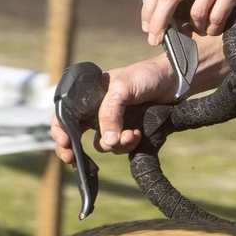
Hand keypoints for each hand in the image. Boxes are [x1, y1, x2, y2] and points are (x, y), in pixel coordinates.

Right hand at [48, 57, 177, 162]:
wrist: (175, 80)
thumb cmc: (146, 75)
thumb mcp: (122, 88)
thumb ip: (110, 113)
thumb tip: (107, 142)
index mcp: (90, 96)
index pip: (66, 115)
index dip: (60, 131)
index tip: (65, 143)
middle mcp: (98, 111)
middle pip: (76, 135)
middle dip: (74, 150)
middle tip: (74, 159)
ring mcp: (114, 122)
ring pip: (102, 144)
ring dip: (113, 145)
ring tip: (130, 134)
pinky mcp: (128, 131)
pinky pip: (120, 147)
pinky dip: (127, 144)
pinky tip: (137, 134)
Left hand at [141, 0, 235, 44]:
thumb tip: (161, 13)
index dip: (148, 10)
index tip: (147, 27)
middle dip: (159, 23)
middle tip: (156, 39)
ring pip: (195, 12)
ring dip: (195, 27)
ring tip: (200, 28)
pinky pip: (216, 17)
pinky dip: (212, 28)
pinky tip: (214, 28)